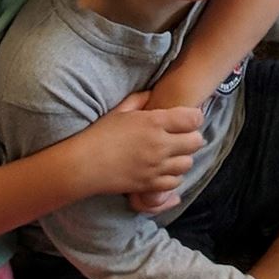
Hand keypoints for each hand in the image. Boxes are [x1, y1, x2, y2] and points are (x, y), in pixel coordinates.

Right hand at [73, 92, 205, 202]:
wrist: (82, 165)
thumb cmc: (98, 134)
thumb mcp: (120, 111)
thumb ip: (140, 99)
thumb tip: (153, 94)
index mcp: (154, 122)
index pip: (194, 119)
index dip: (193, 118)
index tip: (186, 119)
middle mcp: (160, 144)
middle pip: (196, 141)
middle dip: (192, 138)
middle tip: (181, 138)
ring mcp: (156, 166)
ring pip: (188, 163)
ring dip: (183, 158)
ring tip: (172, 155)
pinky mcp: (149, 185)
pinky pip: (175, 182)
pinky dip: (173, 177)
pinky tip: (163, 171)